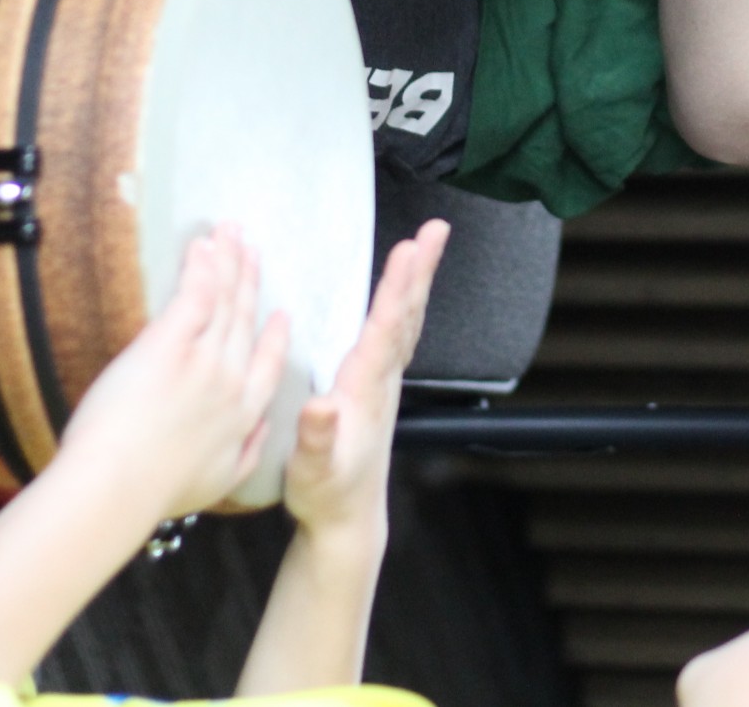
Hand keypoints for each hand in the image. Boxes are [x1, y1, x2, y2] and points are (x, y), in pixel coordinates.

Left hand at [54, 225, 288, 523]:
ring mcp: (204, 358)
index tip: (281, 316)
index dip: (276, 337)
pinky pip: (195, 295)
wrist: (118, 487)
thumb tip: (261, 432)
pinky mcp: (170, 343)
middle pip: (246, 320)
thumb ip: (246, 454)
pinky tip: (206, 246)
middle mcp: (232, 380)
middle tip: (254, 253)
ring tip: (232, 234)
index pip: (268, 365)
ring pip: (225, 300)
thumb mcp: (218, 483)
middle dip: (251, 282)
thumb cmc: (157, 492)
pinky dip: (204, 267)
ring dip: (231, 262)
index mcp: (244, 416)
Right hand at [281, 220, 449, 544]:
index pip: (387, 329)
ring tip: (427, 242)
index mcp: (364, 390)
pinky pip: (397, 333)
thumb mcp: (312, 471)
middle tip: (436, 229)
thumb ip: (316, 439)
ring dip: (417, 280)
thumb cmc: (326, 495)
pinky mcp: (377, 387)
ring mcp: (383, 383)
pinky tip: (403, 289)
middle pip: (407, 315)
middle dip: (420, 270)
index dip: (399, 287)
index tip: (411, 248)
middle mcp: (382, 381)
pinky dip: (404, 302)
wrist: (347, 519)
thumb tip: (321, 406)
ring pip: (407, 321)